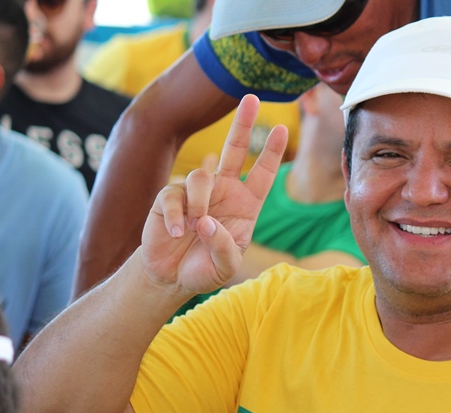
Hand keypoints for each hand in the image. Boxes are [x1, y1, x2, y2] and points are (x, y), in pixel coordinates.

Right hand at [140, 94, 287, 295]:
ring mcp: (196, 192)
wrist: (172, 276)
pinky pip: (173, 195)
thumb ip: (223, 247)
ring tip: (196, 229)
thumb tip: (208, 223)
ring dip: (200, 203)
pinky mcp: (169, 197)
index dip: (271, 152)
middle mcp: (223, 192)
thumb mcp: (225, 265)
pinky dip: (176, 215)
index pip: (262, 174)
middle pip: (233, 150)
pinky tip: (177, 232)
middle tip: (250, 98)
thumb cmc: (205, 268)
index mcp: (245, 205)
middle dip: (242, 124)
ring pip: (201, 177)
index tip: (281, 128)